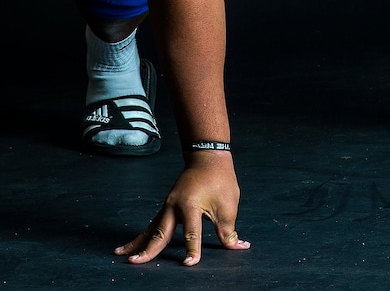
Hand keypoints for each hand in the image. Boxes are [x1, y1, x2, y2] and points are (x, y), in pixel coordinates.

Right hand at [114, 155, 250, 266]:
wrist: (208, 157)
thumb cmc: (220, 179)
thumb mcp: (228, 205)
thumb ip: (228, 230)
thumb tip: (237, 247)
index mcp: (191, 203)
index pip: (191, 232)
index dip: (192, 249)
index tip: (189, 264)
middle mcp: (174, 205)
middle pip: (160, 232)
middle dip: (148, 249)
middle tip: (134, 262)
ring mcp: (168, 205)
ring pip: (151, 228)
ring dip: (137, 242)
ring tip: (119, 254)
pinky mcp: (167, 207)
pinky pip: (153, 224)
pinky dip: (144, 235)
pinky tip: (134, 245)